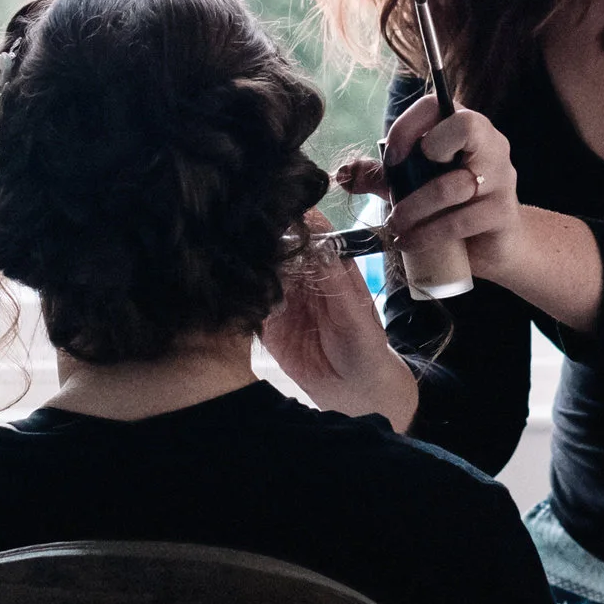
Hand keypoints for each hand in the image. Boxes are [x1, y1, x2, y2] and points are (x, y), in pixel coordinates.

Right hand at [261, 211, 418, 431]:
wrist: (354, 391)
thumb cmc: (365, 347)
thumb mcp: (355, 312)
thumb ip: (335, 279)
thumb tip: (317, 240)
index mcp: (328, 268)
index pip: (309, 236)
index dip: (295, 222)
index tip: (278, 212)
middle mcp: (302, 279)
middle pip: (279, 250)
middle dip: (266, 242)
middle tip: (251, 237)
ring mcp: (281, 300)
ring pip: (260, 274)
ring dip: (251, 267)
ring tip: (241, 261)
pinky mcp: (266, 325)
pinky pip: (250, 306)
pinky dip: (243, 299)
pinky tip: (238, 294)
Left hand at [378, 93, 525, 277]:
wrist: (496, 245)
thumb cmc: (453, 206)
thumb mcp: (414, 186)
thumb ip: (382, 177)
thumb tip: (342, 174)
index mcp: (467, 127)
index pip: (437, 105)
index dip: (408, 126)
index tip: (390, 158)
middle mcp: (491, 145)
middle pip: (465, 126)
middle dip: (430, 152)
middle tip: (407, 182)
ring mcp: (502, 179)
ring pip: (452, 186)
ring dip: (413, 208)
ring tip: (395, 224)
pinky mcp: (502, 213)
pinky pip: (460, 221)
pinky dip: (427, 234)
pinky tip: (408, 241)